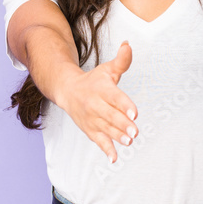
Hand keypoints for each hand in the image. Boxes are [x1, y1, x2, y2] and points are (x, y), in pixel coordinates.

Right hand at [56, 40, 138, 163]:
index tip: (135, 113)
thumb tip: (128, 44)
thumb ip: (121, 60)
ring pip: (106, 129)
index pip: (114, 97)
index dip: (124, 104)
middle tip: (135, 131)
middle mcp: (95, 105)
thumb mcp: (107, 69)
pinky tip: (114, 159)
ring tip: (129, 141)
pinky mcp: (90, 130)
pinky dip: (106, 150)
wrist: (67, 91)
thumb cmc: (93, 80)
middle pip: (110, 115)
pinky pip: (98, 141)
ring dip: (117, 136)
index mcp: (101, 89)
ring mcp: (92, 119)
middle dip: (123, 124)